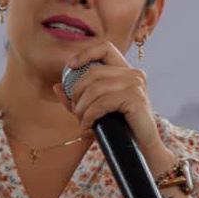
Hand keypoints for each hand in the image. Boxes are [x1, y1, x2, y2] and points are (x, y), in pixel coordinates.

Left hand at [53, 41, 171, 167]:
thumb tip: (57, 86)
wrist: (142, 149)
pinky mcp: (136, 98)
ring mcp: (136, 84)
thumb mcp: (93, 110)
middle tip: (74, 110)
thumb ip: (76, 98)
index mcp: (125, 71)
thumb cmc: (118, 128)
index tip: (70, 66)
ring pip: (96, 88)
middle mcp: (133, 74)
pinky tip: (88, 126)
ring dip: (82, 107)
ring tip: (81, 121)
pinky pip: (103, 102)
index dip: (85, 53)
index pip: (105, 48)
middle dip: (77, 91)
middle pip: (94, 72)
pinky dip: (90, 115)